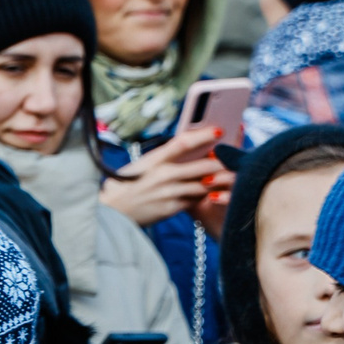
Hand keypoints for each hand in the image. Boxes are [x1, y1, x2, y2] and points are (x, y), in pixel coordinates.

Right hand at [103, 127, 223, 227]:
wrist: (110, 212)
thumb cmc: (125, 185)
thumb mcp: (140, 165)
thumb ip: (163, 157)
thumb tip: (188, 147)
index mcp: (153, 160)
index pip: (183, 142)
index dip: (203, 135)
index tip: (219, 131)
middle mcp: (162, 175)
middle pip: (204, 165)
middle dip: (221, 162)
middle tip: (232, 158)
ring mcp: (168, 193)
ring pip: (205, 184)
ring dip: (218, 180)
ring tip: (228, 175)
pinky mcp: (171, 208)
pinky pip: (196, 200)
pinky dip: (204, 195)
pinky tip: (210, 192)